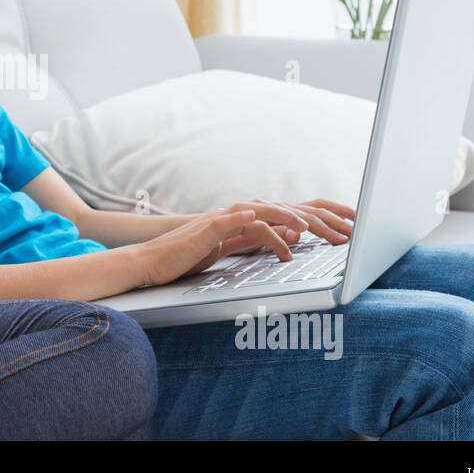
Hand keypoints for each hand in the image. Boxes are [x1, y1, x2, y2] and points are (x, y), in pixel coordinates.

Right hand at [138, 201, 318, 287]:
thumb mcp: (222, 251)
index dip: (296, 219)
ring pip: (255, 212)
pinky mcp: (204, 231)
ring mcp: (216, 222)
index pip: (271, 216)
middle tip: (322, 229)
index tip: (320, 230)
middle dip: (299, 217)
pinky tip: (257, 215)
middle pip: (270, 210)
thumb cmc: (183, 259)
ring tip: (301, 226)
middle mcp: (228, 217)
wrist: (151, 262)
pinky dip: (243, 216)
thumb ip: (246, 243)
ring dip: (281, 217)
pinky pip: (227, 220)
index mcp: (234, 223)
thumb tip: (273, 243)